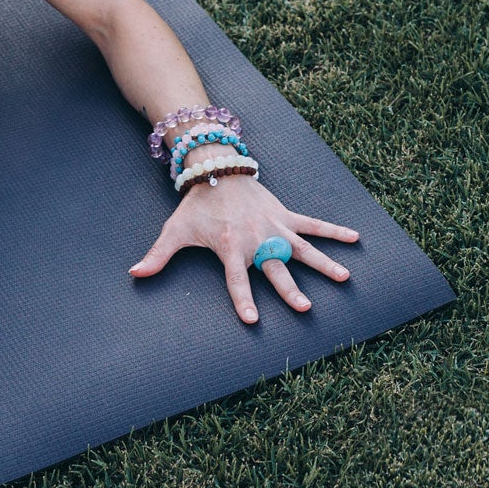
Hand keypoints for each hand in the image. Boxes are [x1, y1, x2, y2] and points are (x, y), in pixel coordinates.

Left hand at [128, 175, 359, 322]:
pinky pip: (312, 223)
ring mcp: (274, 226)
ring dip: (323, 262)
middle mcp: (256, 239)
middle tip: (305, 308)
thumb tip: (133, 275)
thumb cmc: (196, 206)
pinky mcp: (285, 214)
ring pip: (302, 248)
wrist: (215, 168)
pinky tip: (354, 239)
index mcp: (230, 247)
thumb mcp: (175, 231)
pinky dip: (334, 230)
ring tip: (344, 277)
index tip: (252, 320)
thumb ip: (157, 256)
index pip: (236, 280)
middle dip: (289, 289)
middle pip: (275, 269)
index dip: (242, 299)